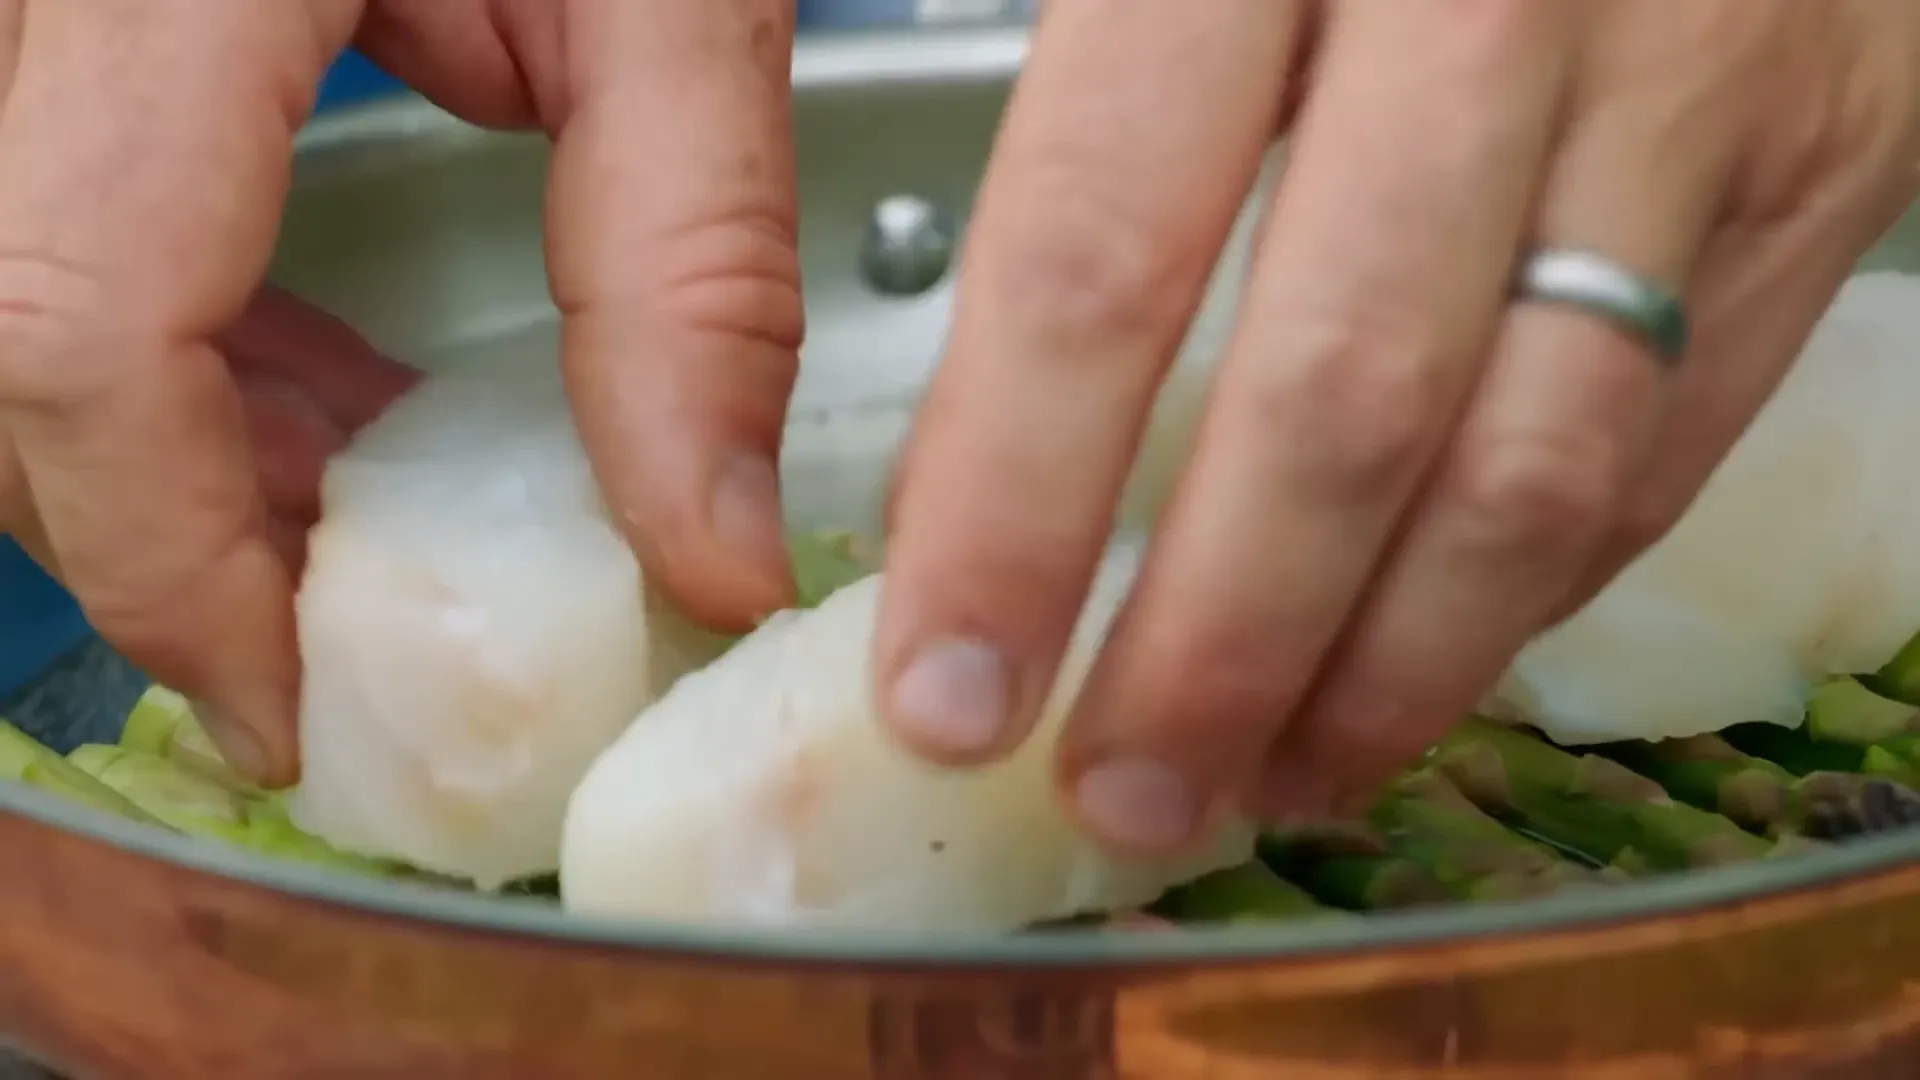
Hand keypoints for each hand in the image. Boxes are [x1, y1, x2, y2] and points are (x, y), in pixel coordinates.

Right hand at [0, 0, 804, 782]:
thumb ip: (691, 265)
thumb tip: (711, 551)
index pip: (71, 319)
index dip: (162, 558)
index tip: (281, 695)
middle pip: (7, 343)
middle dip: (160, 528)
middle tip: (336, 634)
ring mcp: (38, 4)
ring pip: (19, 297)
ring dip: (184, 451)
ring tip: (364, 514)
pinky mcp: (80, 27)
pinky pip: (69, 224)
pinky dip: (195, 352)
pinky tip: (327, 396)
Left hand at [872, 1, 1919, 851]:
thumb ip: (1054, 94)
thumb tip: (914, 398)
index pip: (1104, 250)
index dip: (1016, 502)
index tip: (944, 681)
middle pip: (1336, 397)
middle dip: (1208, 647)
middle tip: (1107, 794)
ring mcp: (1693, 82)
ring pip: (1528, 462)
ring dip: (1375, 673)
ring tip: (1247, 788)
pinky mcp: (1818, 160)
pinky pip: (1661, 438)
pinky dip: (1521, 597)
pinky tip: (1401, 684)